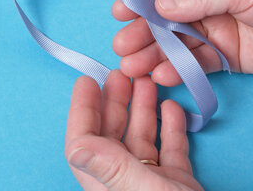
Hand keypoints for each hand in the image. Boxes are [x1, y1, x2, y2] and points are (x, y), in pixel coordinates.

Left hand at [64, 70, 202, 190]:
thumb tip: (75, 148)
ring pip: (141, 138)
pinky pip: (171, 149)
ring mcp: (152, 181)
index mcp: (108, 183)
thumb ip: (111, 167)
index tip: (87, 82)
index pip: (84, 142)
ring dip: (143, 108)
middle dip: (115, 101)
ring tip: (147, 81)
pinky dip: (171, 127)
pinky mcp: (177, 182)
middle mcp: (125, 180)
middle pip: (112, 134)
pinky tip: (172, 107)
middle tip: (121, 73)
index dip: (82, 110)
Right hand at [112, 0, 252, 83]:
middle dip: (141, 29)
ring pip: (174, 40)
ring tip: (131, 66)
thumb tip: (160, 7)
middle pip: (164, 13)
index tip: (121, 10)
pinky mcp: (222, 54)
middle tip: (122, 45)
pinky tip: (161, 75)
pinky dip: (177, 69)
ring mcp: (212, 26)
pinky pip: (194, 62)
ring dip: (152, 52)